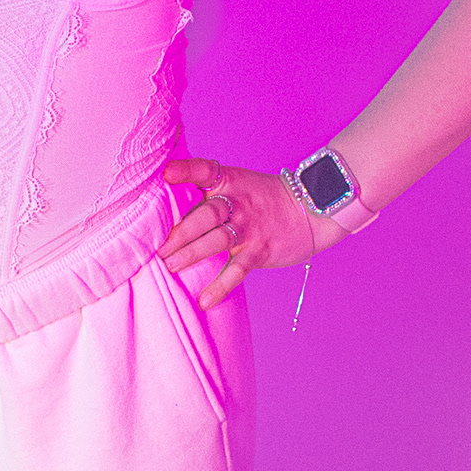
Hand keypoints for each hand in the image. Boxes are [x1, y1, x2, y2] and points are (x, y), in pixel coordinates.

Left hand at [160, 154, 320, 308]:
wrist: (312, 208)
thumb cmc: (262, 198)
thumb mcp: (236, 183)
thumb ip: (206, 189)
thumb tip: (162, 200)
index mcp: (227, 181)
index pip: (204, 170)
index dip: (185, 171)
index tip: (166, 174)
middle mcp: (237, 202)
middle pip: (206, 214)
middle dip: (180, 231)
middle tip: (158, 248)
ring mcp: (249, 227)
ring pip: (218, 239)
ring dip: (192, 253)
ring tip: (170, 267)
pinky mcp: (259, 250)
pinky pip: (238, 270)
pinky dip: (221, 285)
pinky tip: (205, 300)